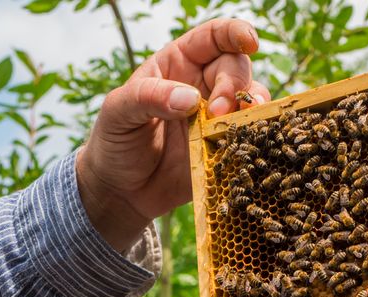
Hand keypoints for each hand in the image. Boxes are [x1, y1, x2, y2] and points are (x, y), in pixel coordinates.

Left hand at [76, 19, 270, 251]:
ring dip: (250, 108)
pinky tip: (243, 144)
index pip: (214, 37)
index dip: (235, 33)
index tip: (250, 41)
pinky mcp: (223, 148)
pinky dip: (252, 136)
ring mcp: (215, 118)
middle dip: (234, 84)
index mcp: (177, 64)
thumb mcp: (117, 113)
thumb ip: (149, 97)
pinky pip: (249, 136)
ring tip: (234, 124)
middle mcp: (202, 86)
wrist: (120, 192)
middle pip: (237, 67)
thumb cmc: (115, 143)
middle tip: (216, 111)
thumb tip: (190, 98)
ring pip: (251, 100)